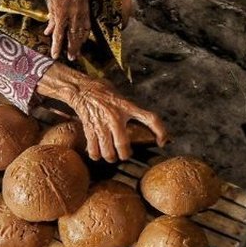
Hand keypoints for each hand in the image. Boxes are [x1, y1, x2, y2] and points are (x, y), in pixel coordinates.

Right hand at [38, 64, 168, 162]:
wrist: (82, 89)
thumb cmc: (104, 92)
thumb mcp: (122, 98)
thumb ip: (131, 110)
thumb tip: (142, 123)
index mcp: (127, 106)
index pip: (151, 118)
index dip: (161, 131)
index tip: (163, 141)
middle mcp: (115, 117)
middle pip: (123, 145)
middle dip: (125, 155)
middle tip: (125, 155)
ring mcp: (102, 124)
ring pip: (108, 152)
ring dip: (110, 158)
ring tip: (111, 156)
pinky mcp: (90, 128)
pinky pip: (94, 150)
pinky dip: (96, 156)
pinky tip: (97, 154)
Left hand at [44, 0, 89, 60]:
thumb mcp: (51, 3)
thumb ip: (51, 19)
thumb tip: (48, 31)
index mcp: (61, 14)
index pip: (58, 34)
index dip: (56, 46)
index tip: (54, 55)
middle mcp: (72, 16)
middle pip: (72, 37)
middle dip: (71, 49)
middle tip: (71, 58)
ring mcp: (81, 14)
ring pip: (81, 33)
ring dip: (79, 44)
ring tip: (77, 53)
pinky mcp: (86, 10)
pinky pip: (87, 26)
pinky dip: (85, 34)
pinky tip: (84, 39)